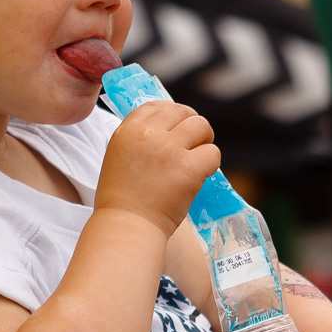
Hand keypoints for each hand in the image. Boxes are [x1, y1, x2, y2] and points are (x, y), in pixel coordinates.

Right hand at [96, 100, 219, 235]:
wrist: (127, 226)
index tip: (178, 126)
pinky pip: (212, 153)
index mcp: (128, 130)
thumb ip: (139, 139)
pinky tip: (201, 175)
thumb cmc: (122, 199)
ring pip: (201, 126)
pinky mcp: (189, 168)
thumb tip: (168, 127)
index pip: (157, 105)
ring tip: (199, 157)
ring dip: (204, 140)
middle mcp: (149, 134)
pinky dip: (210, 164)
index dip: (172, 113)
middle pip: (183, 112)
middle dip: (192, 125)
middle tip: (194, 144)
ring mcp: (170, 149)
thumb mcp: (120, 156)